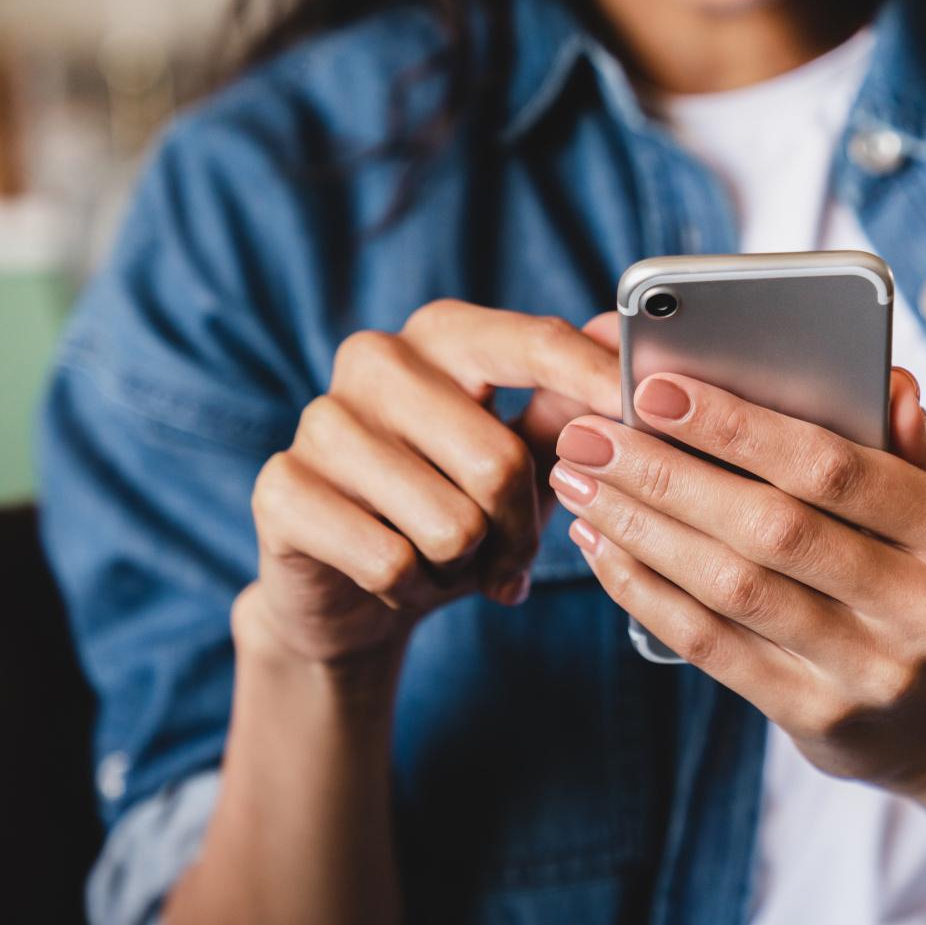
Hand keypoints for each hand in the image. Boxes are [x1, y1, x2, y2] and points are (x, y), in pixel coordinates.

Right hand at [243, 304, 621, 666]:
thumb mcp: (523, 458)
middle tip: (510, 556)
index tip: (644, 410)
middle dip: (520, 530)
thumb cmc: (453, 507)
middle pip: (498, 460)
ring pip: (449, 522)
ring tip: (446, 560)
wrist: (351, 591)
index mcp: (443, 334)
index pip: (533, 342)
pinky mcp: (281, 488)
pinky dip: (412, 589)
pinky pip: (390, 561)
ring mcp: (320, 420)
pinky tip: (398, 579)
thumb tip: (623, 343)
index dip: (595, 380)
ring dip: (464, 565)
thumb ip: (570, 405)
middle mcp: (375, 358)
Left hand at [548, 367, 925, 795]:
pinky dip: (645, 591)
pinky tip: (602, 546)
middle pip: (771, 528)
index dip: (738, 427)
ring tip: (580, 482)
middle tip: (590, 435)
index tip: (655, 389)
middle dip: (667, 474)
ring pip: (732, 588)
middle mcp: (923, 606)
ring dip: (641, 528)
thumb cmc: (915, 574)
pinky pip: (712, 645)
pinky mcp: (816, 716)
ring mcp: (870, 670)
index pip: (835, 468)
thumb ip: (904, 439)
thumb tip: (888, 383)